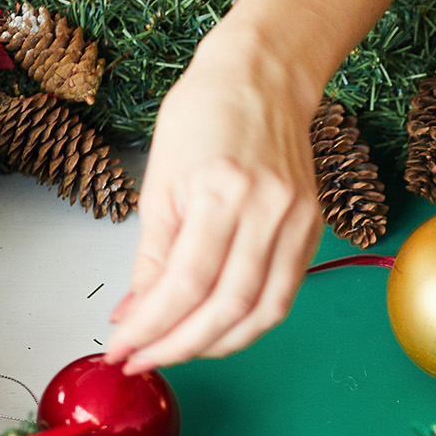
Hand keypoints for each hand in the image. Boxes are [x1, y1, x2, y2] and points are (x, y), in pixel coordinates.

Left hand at [108, 22, 322, 372]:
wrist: (264, 76)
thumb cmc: (205, 114)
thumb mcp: (160, 180)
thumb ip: (152, 256)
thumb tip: (135, 315)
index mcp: (222, 191)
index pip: (186, 283)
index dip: (152, 327)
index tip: (122, 347)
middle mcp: (268, 210)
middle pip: (227, 307)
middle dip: (181, 346)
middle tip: (145, 359)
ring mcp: (298, 222)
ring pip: (263, 312)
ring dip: (218, 344)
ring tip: (179, 352)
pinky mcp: (313, 230)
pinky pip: (282, 295)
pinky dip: (249, 322)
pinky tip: (217, 329)